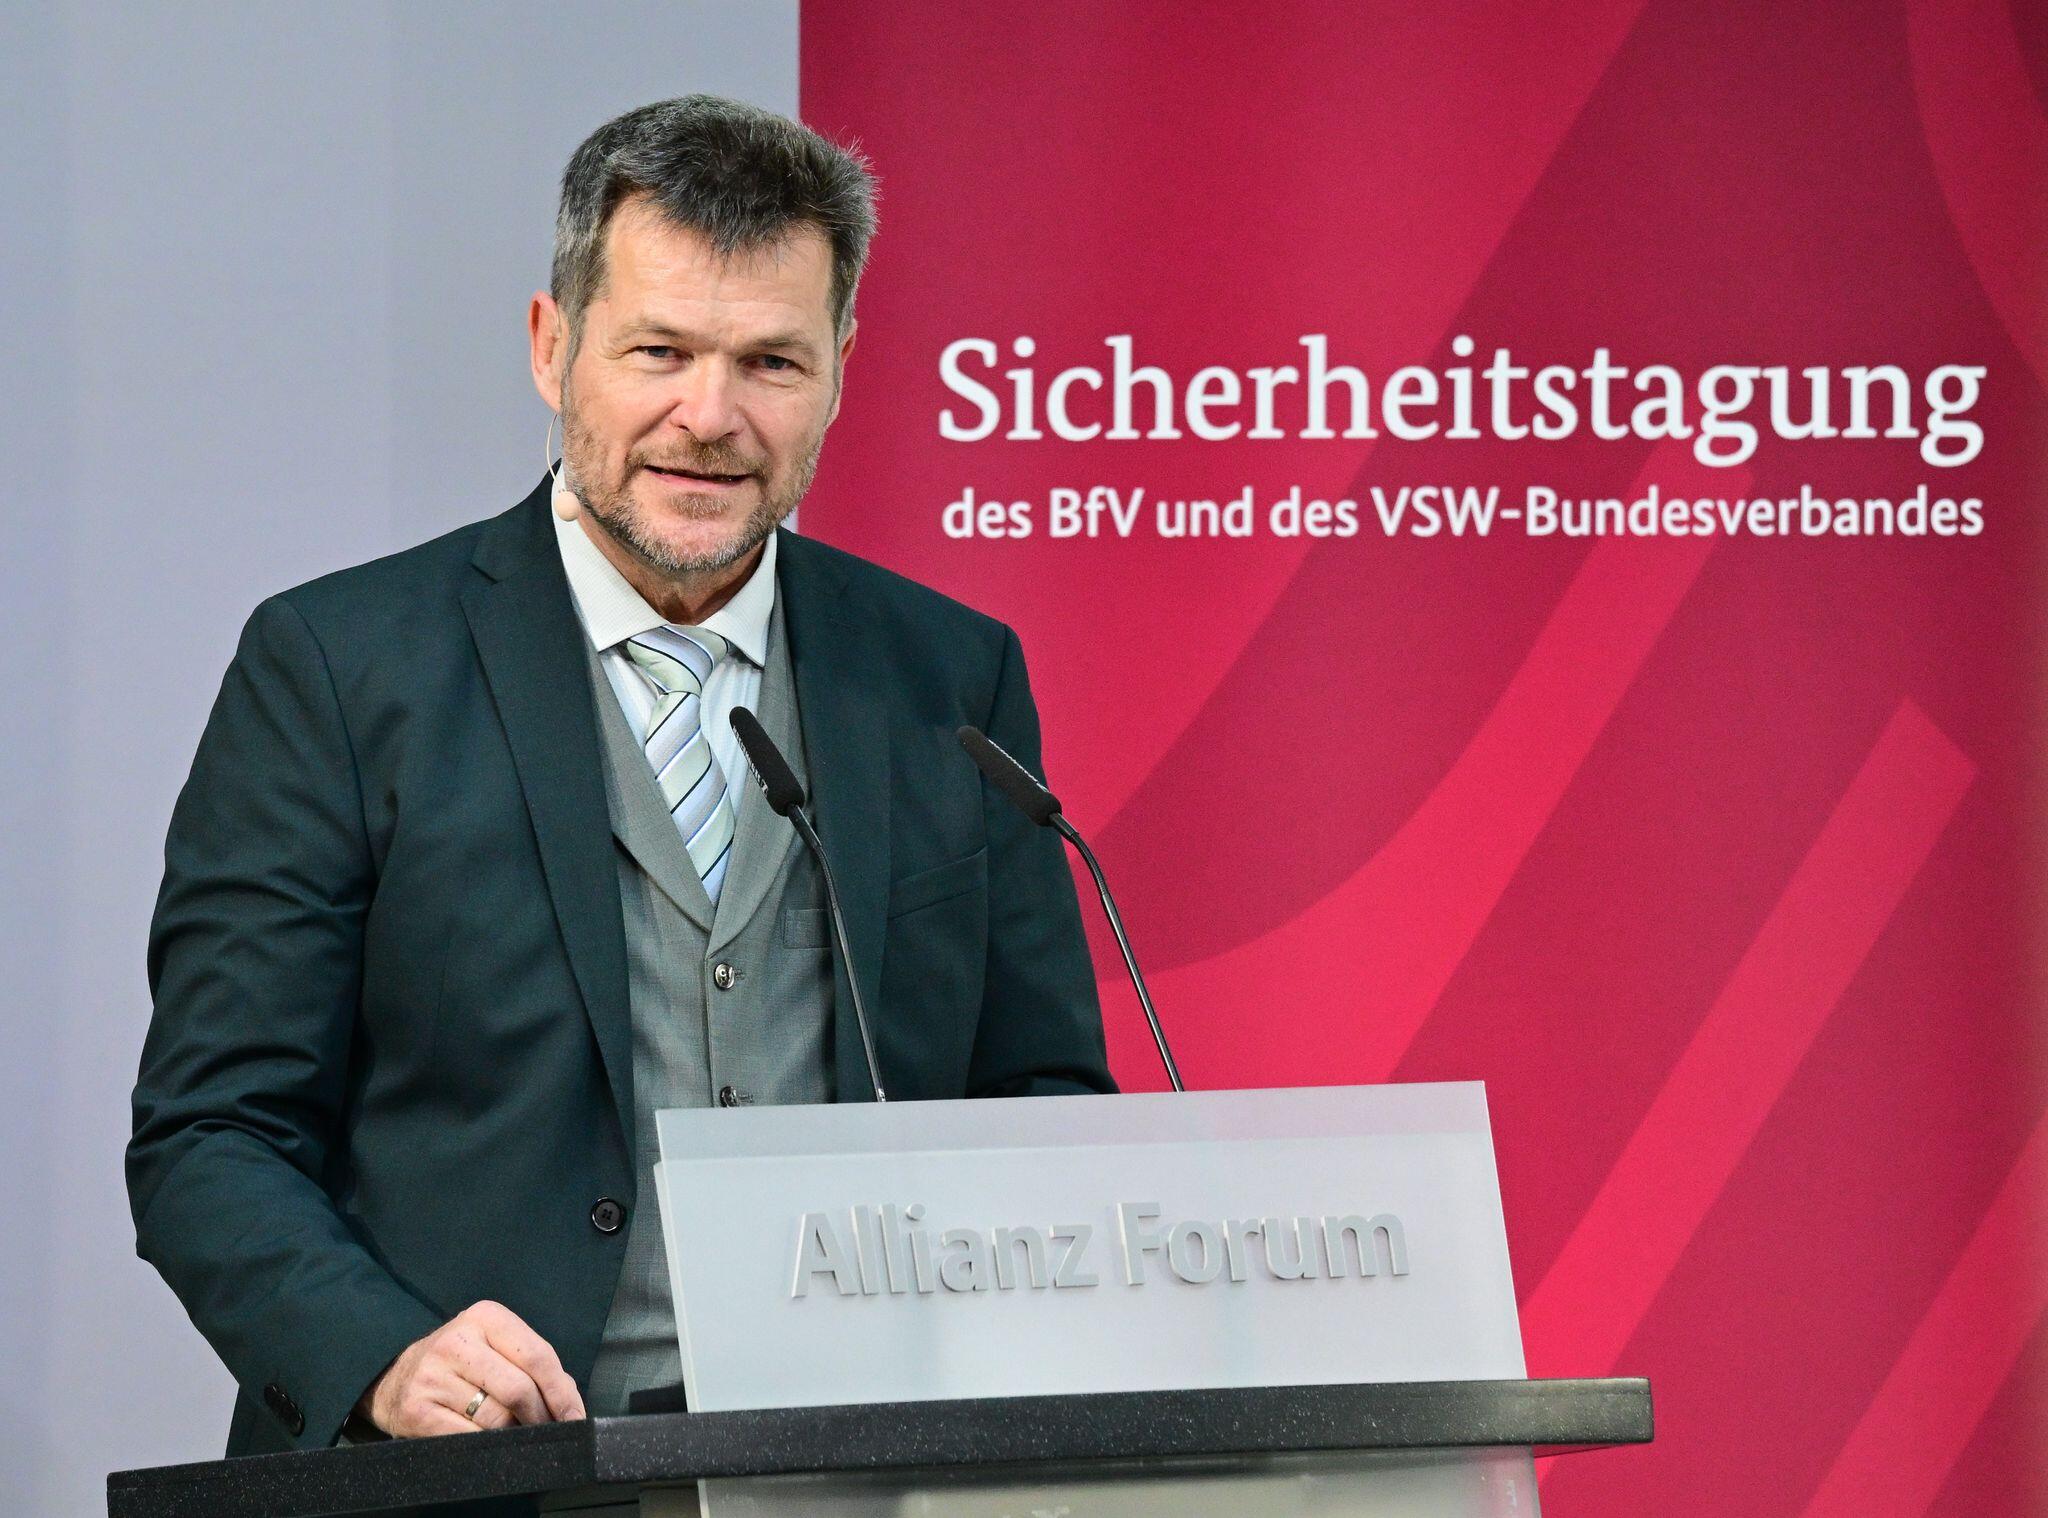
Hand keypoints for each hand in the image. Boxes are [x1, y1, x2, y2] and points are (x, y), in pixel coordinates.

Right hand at [361, 1300, 586, 1436]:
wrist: (393, 1377)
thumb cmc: (459, 1363)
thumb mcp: (494, 1346)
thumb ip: (532, 1364)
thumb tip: (569, 1402)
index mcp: (485, 1317)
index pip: (537, 1356)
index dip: (562, 1392)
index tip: (574, 1416)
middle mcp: (457, 1342)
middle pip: (519, 1389)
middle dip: (541, 1417)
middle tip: (547, 1429)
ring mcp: (433, 1376)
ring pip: (496, 1418)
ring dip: (515, 1433)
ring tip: (516, 1433)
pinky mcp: (417, 1410)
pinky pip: (468, 1438)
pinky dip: (488, 1446)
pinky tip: (491, 1443)